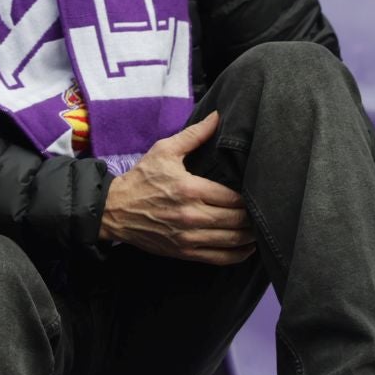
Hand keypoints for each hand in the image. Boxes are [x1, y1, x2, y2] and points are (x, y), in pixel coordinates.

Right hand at [98, 112, 255, 264]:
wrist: (114, 209)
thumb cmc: (141, 178)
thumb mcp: (164, 151)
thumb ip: (194, 135)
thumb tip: (217, 116)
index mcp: (190, 188)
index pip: (234, 197)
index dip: (249, 197)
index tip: (253, 193)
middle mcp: (192, 215)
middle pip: (238, 219)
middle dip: (253, 216)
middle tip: (259, 210)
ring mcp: (189, 236)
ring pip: (234, 240)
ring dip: (250, 235)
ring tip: (256, 228)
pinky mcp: (185, 252)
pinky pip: (222, 258)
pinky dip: (239, 254)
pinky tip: (246, 247)